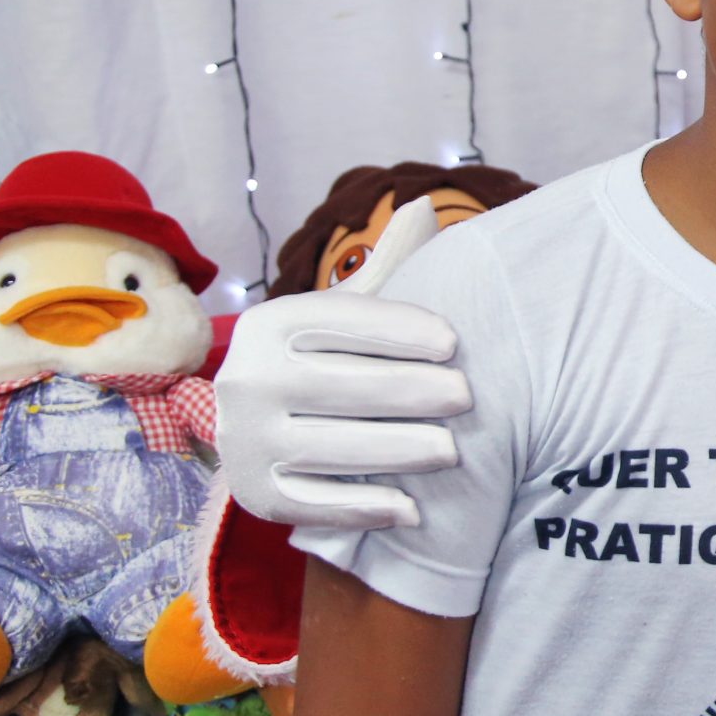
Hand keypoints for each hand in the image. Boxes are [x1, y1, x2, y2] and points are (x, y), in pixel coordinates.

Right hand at [215, 198, 469, 532]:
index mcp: (270, 324)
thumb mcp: (346, 308)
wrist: (258, 420)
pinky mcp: (256, 494)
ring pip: (334, 448)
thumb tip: (424, 207)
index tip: (453, 342)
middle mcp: (248, 380)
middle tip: (467, 397)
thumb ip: (389, 265)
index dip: (399, 331)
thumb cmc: (326, 355)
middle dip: (412, 392)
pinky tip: (410, 509)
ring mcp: (247, 441)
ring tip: (452, 451)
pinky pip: (315, 505)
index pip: (342, 323)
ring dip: (398, 452)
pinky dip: (363, 508)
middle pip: (344, 387)